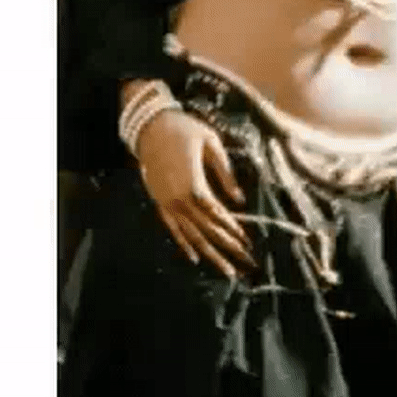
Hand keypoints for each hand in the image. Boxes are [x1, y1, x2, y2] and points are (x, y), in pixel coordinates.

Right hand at [135, 108, 257, 278]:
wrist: (150, 125)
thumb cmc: (184, 130)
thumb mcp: (211, 144)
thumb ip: (225, 173)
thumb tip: (240, 200)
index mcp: (192, 184)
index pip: (215, 213)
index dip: (231, 228)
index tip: (246, 241)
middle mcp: (177, 199)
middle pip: (205, 229)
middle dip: (226, 247)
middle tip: (245, 263)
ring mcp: (166, 202)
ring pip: (190, 234)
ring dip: (210, 252)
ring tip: (226, 270)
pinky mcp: (158, 202)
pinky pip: (172, 228)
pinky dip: (184, 243)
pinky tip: (195, 257)